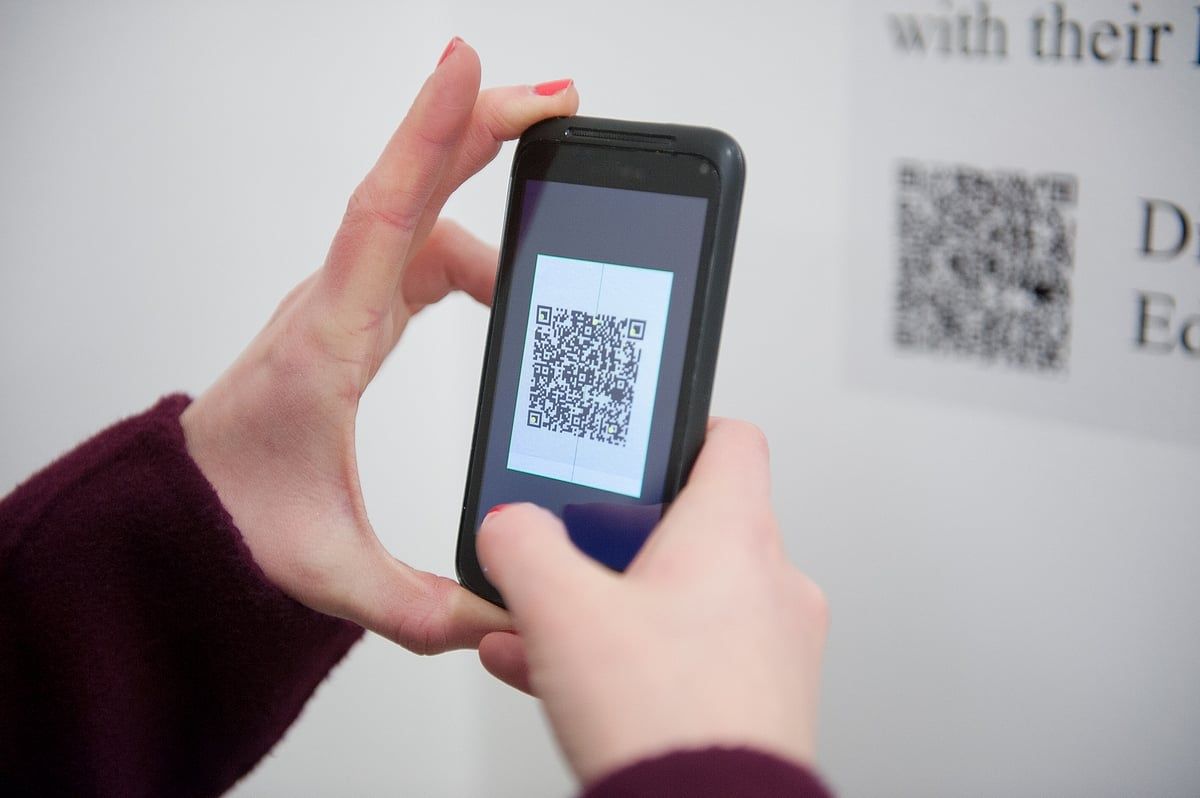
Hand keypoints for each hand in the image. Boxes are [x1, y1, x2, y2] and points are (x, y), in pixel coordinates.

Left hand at [179, 39, 577, 652]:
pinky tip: (506, 270)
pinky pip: (417, 251)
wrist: (185, 510)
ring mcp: (343, 304)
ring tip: (556, 181)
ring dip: (483, 182)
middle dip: (480, 129)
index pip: (380, 220)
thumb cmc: (235, 522)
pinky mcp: (354, 315)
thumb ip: (426, 608)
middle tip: (556, 101)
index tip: (466, 70)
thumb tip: (507, 617)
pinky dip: (470, 241)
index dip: (427, 140)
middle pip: (410, 189)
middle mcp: (333, 306)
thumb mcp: (332, 576)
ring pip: (419, 213)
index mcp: (327, 346)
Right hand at [475, 420, 828, 783]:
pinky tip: (575, 679)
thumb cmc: (666, 721)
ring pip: (689, 597)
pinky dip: (642, 653)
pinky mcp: (766, 698)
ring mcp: (776, 644)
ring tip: (558, 629)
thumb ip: (523, 548)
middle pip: (696, 525)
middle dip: (622, 540)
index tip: (643, 445)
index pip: (730, 439)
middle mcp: (772, 580)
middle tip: (578, 556)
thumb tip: (510, 525)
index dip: (682, 430)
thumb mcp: (561, 613)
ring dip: (621, 604)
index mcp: (735, 532)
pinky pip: (698, 654)